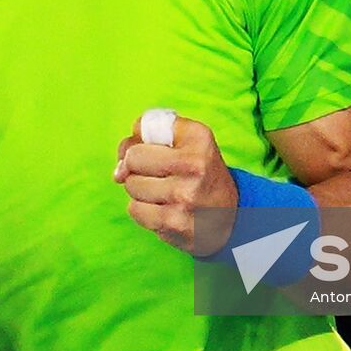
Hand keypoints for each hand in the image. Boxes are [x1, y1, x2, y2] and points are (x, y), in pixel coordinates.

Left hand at [114, 112, 238, 255]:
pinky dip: (143, 210)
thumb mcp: (188, 141)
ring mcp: (183, 196)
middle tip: (157, 173)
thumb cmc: (201, 174)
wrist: (232, 217)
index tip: (153, 149)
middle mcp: (194, 165)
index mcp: (199, 138)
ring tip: (163, 192)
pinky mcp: (173, 223)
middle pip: (133, 158)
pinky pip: (134, 210)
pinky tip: (163, 209)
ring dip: (140, 190)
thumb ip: (149, 135)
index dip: (140, 139)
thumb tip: (119, 170)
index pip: (143, 127)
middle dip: (137, 166)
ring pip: (131, 185)